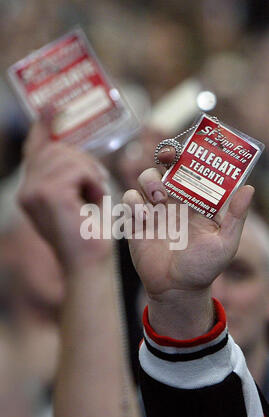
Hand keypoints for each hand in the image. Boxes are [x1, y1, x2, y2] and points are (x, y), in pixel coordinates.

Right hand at [19, 121, 111, 272]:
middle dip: (83, 161)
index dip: (43, 127)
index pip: (35, 150)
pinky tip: (93, 199)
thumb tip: (69, 142)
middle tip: (96, 183)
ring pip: (67, 156)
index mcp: (31, 190)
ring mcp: (33, 192)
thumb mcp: (78, 195)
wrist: (89, 263)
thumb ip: (68, 171)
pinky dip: (92, 181)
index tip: (51, 107)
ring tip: (94, 195)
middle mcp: (25, 190)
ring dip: (89, 173)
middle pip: (55, 149)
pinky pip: (76, 168)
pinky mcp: (47, 195)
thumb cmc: (89, 232)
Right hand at [122, 148, 253, 337]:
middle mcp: (175, 200)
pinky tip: (144, 217)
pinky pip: (129, 199)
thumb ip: (235, 217)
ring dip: (150, 181)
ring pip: (146, 178)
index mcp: (196, 201)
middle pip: (166, 166)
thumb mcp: (225, 243)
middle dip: (166, 156)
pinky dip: (133, 202)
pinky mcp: (136, 221)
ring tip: (159, 199)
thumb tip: (249, 188)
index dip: (190, 154)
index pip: (192, 169)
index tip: (189, 148)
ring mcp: (155, 209)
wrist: (176, 289)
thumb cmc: (203, 268)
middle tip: (168, 158)